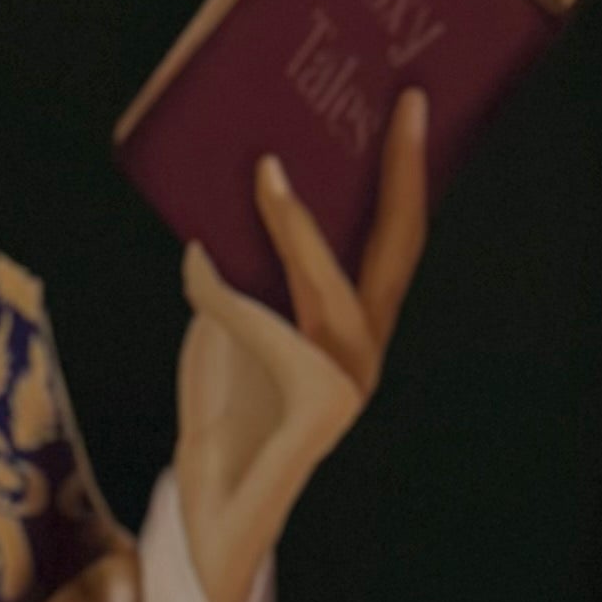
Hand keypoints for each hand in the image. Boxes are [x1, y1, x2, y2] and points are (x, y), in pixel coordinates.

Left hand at [173, 87, 429, 601]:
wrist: (215, 499)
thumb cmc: (222, 405)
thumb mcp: (231, 316)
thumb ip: (245, 266)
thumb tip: (238, 186)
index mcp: (356, 324)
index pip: (394, 239)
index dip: (403, 172)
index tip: (407, 102)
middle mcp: (366, 350)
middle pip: (398, 250)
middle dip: (401, 174)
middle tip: (402, 103)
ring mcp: (350, 380)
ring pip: (332, 289)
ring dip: (298, 228)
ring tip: (268, 171)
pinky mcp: (318, 403)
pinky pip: (266, 325)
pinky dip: (222, 294)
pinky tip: (194, 264)